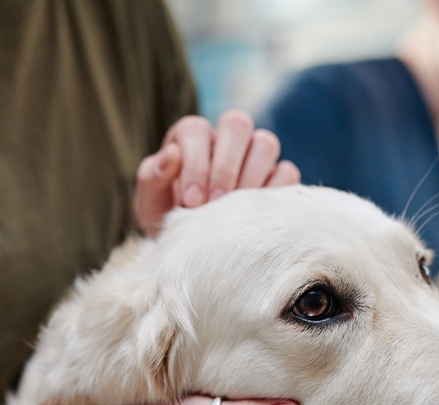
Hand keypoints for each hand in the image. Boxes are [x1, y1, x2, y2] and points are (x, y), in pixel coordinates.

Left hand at [133, 110, 300, 236]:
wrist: (194, 245)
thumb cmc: (170, 217)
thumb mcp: (152, 202)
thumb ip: (153, 177)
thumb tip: (171, 155)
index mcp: (192, 137)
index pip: (196, 130)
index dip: (195, 163)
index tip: (190, 201)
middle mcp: (225, 140)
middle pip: (237, 124)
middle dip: (225, 166)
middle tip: (214, 203)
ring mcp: (255, 155)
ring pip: (266, 143)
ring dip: (251, 176)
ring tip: (235, 210)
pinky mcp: (278, 178)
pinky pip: (286, 173)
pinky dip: (274, 191)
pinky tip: (255, 214)